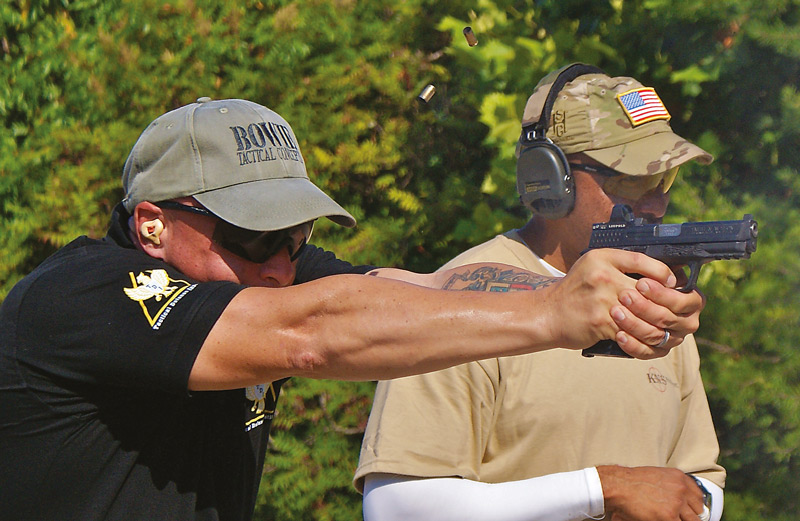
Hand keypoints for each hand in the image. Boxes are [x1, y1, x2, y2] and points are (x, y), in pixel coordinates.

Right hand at [549, 249, 703, 357]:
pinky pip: (630, 331)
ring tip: (662, 326)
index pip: (642, 260)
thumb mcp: (593, 266)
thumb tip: (659, 274)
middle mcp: (602, 276)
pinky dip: (639, 336)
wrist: (548, 314)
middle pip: (648, 290)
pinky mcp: (600, 322)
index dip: (662, 273)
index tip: (671, 282)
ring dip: (655, 323)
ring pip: (643, 313)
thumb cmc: (575, 291)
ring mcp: (601, 300)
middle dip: (664, 302)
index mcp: (603, 258)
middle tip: (673, 309)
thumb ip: (621, 265)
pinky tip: (644, 336)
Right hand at [597, 465, 706, 520]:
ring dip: (682, 520)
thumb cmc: (632, 481)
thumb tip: (681, 500)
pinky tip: (664, 519)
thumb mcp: (657, 476)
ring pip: (692, 520)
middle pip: (698, 510)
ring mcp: (677, 503)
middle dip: (690, 516)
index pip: (699, 496)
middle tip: (681, 517)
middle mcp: (681, 489)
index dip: (695, 506)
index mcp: (679, 478)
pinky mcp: (670, 516)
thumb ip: (672, 486)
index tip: (692, 511)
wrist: (619, 485)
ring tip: (671, 518)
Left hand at [614, 276, 704, 357]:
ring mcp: (674, 339)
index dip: (660, 293)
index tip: (640, 283)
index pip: (681, 300)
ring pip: (656, 336)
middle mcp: (687, 322)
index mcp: (693, 301)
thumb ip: (660, 270)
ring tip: (616, 312)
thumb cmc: (646, 280)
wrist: (632, 298)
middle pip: (667, 318)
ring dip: (634, 324)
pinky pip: (647, 353)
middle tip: (624, 296)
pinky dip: (632, 345)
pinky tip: (619, 335)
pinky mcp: (659, 351)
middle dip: (643, 307)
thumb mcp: (654, 271)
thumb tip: (665, 274)